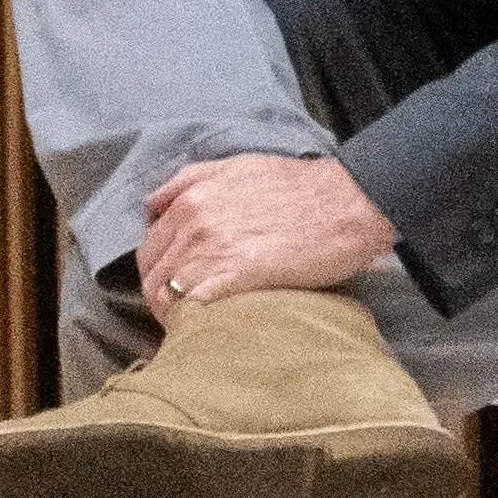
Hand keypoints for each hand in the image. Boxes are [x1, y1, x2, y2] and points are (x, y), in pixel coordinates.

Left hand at [136, 150, 401, 317]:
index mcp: (191, 198)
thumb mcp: (234, 167)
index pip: (149, 245)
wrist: (348, 202)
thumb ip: (188, 182)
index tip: (166, 285)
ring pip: (167, 292)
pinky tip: (201, 330)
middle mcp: (194, 223)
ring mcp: (214, 250)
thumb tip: (154, 206)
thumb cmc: (298, 186)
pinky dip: (190, 320)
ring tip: (186, 327)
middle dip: (157, 294)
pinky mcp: (239, 274)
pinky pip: (194, 304)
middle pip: (152, 271)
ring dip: (170, 313)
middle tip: (173, 313)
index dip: (154, 270)